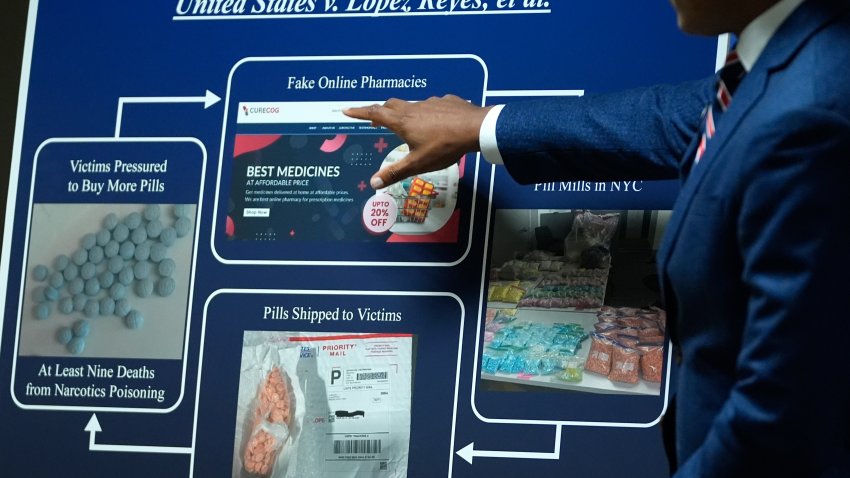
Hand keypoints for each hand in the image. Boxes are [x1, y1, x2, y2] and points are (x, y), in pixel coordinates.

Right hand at [343, 95, 491, 188]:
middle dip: (380, 111)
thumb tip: (373, 183)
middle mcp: (413, 108)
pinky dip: (427, 112)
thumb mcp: (418, 164)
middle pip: (390, 105)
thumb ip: (395, 172)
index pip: (375, 113)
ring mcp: (430, 102)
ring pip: (412, 105)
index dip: (359, 112)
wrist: (476, 128)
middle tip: (376, 121)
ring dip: (404, 112)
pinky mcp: (446, 101)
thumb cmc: (444, 146)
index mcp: (402, 121)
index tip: (348, 111)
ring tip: (408, 125)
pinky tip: (436, 122)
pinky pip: (432, 105)